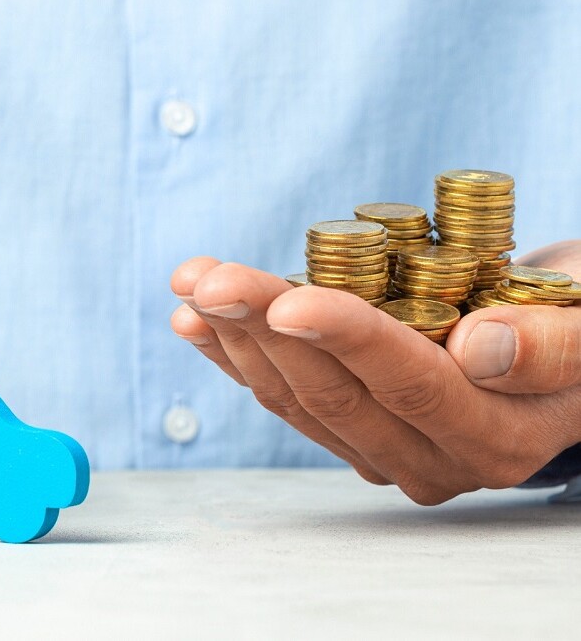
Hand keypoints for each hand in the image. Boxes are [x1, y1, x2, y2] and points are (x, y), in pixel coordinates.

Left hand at [170, 246, 580, 503]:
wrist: (565, 343)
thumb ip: (553, 346)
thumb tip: (481, 349)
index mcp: (494, 434)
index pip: (409, 384)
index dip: (347, 339)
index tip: (290, 301)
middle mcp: (431, 456)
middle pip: (333, 393)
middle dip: (264, 328)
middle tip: (209, 278)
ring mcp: (385, 450)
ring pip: (296, 399)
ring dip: (236, 338)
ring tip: (192, 284)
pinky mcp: (353, 432)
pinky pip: (286, 398)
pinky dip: (238, 354)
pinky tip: (196, 320)